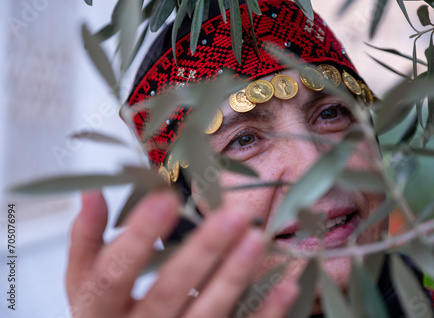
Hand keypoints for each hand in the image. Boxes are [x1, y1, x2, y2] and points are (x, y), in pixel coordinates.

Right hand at [65, 190, 297, 317]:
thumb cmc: (107, 310)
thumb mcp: (84, 280)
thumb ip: (86, 238)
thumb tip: (92, 191)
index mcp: (99, 308)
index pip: (114, 272)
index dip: (137, 235)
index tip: (166, 196)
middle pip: (168, 293)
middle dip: (202, 253)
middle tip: (233, 215)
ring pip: (206, 315)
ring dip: (234, 277)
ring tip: (257, 238)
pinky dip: (265, 313)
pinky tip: (286, 285)